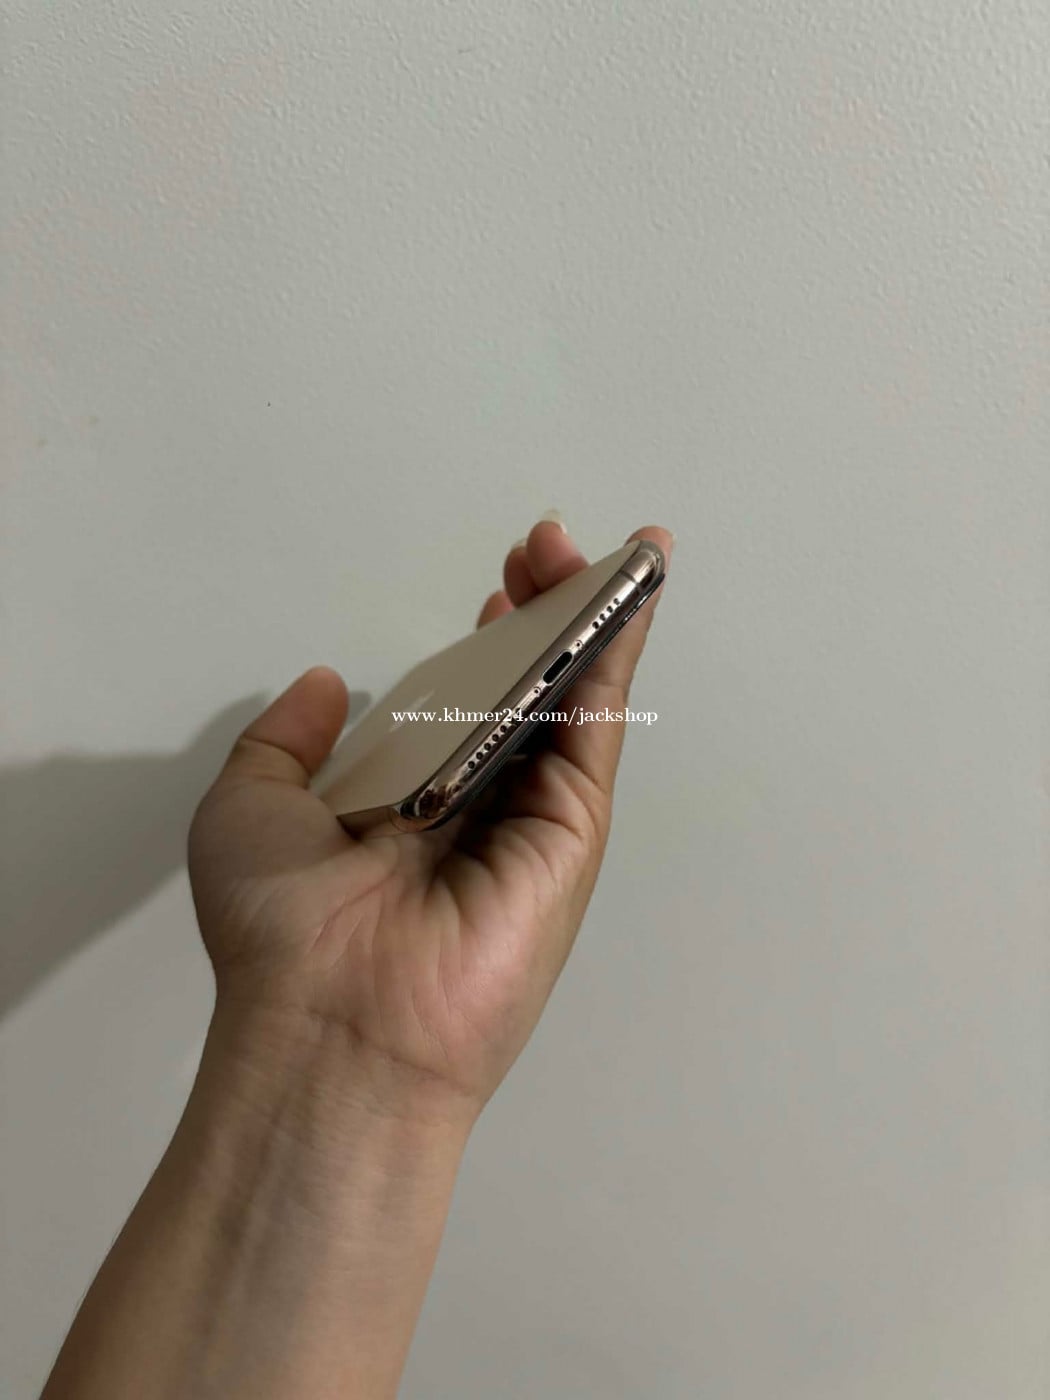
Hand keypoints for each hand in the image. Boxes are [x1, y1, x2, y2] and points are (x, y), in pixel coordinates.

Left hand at [188, 520, 672, 1126]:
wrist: (328, 1026)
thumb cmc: (280, 930)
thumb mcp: (250, 809)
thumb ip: (284, 742)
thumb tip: (323, 684)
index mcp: (413, 802)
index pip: (466, 703)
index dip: (486, 637)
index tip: (497, 580)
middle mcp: (479, 809)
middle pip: (528, 692)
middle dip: (543, 612)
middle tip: (546, 545)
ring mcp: (531, 822)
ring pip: (573, 703)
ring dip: (587, 619)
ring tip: (593, 547)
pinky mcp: (570, 834)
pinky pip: (595, 730)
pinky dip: (615, 657)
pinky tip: (623, 595)